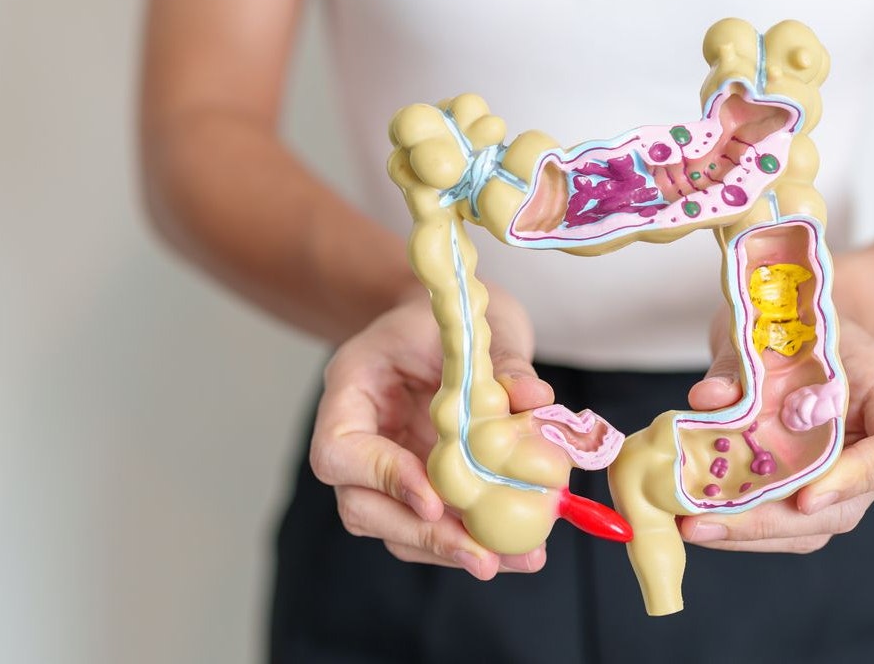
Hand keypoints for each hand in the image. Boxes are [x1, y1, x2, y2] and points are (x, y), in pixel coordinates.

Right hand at [309, 288, 553, 578]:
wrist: (443, 317)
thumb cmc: (446, 313)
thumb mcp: (472, 323)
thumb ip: (501, 362)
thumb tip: (535, 402)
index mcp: (351, 389)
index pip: (339, 452)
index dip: (381, 479)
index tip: (434, 499)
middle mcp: (359, 437)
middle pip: (362, 507)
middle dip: (424, 536)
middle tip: (483, 556)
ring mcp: (384, 467)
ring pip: (397, 529)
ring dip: (453, 550)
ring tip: (517, 559)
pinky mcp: (418, 487)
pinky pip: (433, 526)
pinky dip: (472, 540)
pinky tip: (519, 551)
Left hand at [680, 315, 873, 551]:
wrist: (794, 329)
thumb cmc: (796, 325)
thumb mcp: (773, 327)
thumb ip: (742, 364)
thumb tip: (708, 399)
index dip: (865, 477)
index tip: (807, 494)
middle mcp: (871, 449)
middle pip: (845, 507)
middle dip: (773, 521)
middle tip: (709, 520)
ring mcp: (839, 478)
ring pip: (808, 526)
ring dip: (747, 533)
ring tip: (690, 526)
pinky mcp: (801, 490)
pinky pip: (778, 522)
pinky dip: (735, 526)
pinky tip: (691, 521)